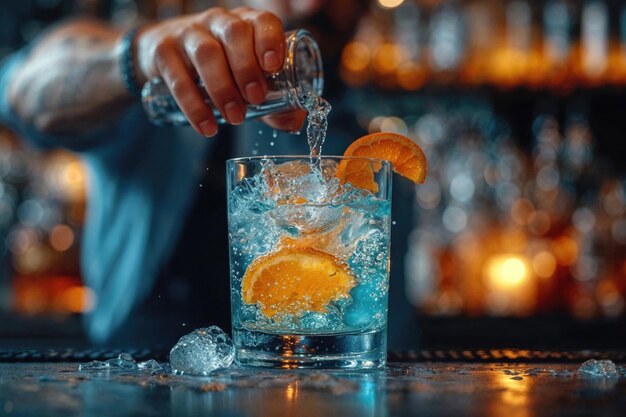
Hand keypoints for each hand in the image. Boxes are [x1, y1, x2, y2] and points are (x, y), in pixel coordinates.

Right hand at [135, 7, 289, 136]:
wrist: (164, 54)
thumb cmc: (220, 67)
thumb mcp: (248, 79)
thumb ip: (274, 100)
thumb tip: (295, 120)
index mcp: (247, 23)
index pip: (262, 20)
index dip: (270, 40)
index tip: (274, 66)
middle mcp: (219, 22)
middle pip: (234, 34)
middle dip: (247, 68)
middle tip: (255, 100)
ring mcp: (189, 33)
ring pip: (207, 53)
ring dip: (222, 88)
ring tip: (234, 118)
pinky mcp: (164, 51)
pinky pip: (178, 76)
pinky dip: (193, 105)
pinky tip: (206, 126)